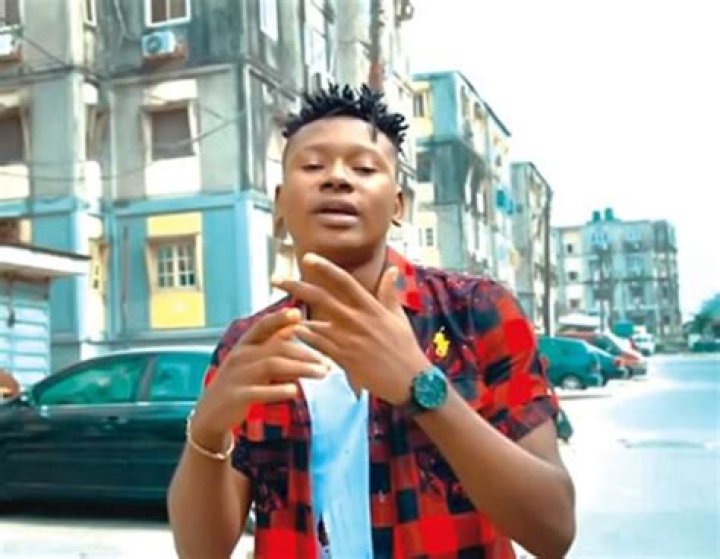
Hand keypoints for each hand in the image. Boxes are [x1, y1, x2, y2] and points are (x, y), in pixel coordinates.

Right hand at [191, 308, 328, 448]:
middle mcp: (240, 356)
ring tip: (322, 374)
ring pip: (272, 366)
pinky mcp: (237, 396)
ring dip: (301, 368)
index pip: (263, 326)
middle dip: (305, 352)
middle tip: (328, 361)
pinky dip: (277, 390)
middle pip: (277, 347)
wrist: (210, 414)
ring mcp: (237, 376)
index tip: (300, 313)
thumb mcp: (253, 361)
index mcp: (244, 345)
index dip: (280, 318)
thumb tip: (295, 325)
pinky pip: (259, 391)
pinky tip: (295, 391)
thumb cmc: (239, 383)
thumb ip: (273, 344)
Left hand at [272, 253, 430, 405]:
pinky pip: (317, 346)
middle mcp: (357, 320)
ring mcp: (348, 340)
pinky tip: (290, 333)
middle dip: (296, 286)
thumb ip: (389, 293)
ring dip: (293, 316)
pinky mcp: (344, 359)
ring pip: (313, 323)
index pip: (344, 281)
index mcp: (371, 307)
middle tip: (275, 278)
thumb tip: (391, 269)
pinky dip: (304, 339)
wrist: (410, 381)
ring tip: (275, 311)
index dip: (325, 268)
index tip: (308, 257)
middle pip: (321, 298)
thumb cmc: (405, 348)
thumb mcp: (398, 317)